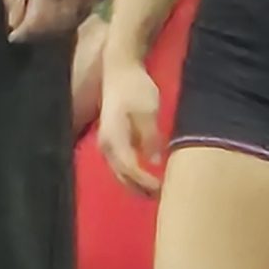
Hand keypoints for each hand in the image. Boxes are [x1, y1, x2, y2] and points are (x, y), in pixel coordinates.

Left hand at [1, 0, 120, 40]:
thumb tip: (13, 23)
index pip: (39, 24)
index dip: (26, 33)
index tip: (18, 34)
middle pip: (64, 27)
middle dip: (47, 28)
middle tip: (38, 22)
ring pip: (86, 21)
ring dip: (71, 21)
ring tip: (61, 8)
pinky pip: (107, 9)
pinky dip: (94, 12)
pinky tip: (86, 2)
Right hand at [96, 59, 164, 195]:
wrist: (120, 70)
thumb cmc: (135, 88)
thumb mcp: (148, 111)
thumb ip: (149, 137)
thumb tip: (154, 161)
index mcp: (114, 138)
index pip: (129, 168)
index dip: (144, 181)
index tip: (162, 188)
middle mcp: (106, 145)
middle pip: (121, 175)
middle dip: (140, 189)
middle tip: (162, 197)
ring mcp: (107, 143)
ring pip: (120, 172)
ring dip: (136, 184)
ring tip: (156, 192)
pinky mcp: (113, 140)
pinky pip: (121, 164)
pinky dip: (134, 174)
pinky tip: (147, 176)